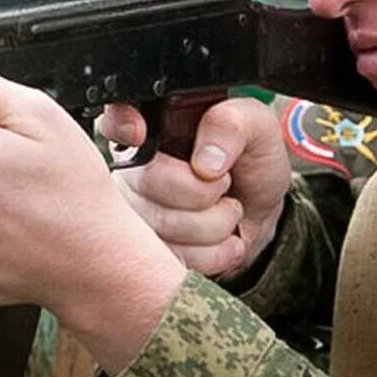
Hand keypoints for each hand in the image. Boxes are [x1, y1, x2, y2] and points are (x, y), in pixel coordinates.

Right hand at [98, 98, 290, 279]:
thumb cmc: (251, 161)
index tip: (142, 134)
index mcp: (153, 126)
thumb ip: (232, 125)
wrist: (260, 211)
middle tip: (225, 183)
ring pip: (162, 227)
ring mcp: (135, 212)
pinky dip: (212, 254)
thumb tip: (205, 161)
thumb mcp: (256, 127)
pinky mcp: (146, 253)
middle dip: (203, 191)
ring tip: (228, 209)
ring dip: (214, 225)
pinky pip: (172, 257)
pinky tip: (224, 239)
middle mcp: (133, 168)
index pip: (115, 120)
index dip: (124, 126)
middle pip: (149, 181)